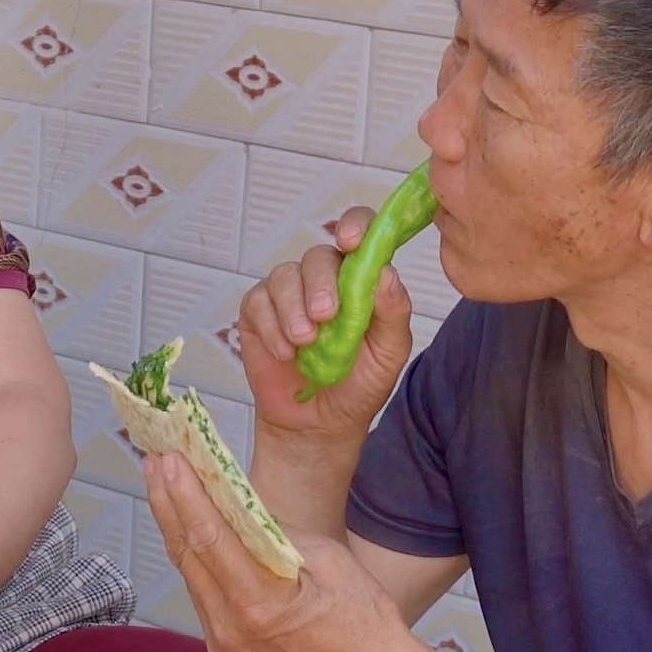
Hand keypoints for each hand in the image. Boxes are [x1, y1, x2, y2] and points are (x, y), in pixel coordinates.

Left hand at [145, 452, 422, 651]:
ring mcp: (224, 648)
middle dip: (169, 506)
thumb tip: (240, 508)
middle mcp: (231, 631)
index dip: (185, 497)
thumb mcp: (330, 560)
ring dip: (178, 533)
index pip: (211, 540)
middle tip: (155, 464)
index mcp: (260, 606)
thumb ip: (279, 535)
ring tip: (166, 491)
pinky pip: (203, 601)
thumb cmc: (363, 620)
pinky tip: (191, 536)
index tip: (168, 462)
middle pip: (188, 557)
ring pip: (191, 579)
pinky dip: (197, 566)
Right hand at [233, 205, 419, 446]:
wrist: (320, 425)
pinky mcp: (257, 313)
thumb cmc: (359, 385)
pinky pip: (257, 301)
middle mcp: (323, 279)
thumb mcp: (389, 352)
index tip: (351, 241)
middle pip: (318, 255)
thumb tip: (386, 272)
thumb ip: (393, 312)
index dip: (355, 226)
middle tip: (326, 316)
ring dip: (293, 308)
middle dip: (320, 284)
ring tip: (305, 343)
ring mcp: (288, 294)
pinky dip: (270, 327)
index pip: (360, 233)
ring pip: (284, 275)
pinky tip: (286, 353)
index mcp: (360, 279)